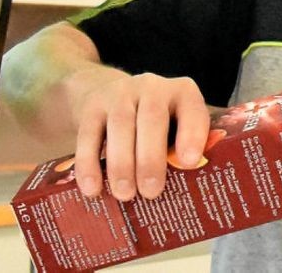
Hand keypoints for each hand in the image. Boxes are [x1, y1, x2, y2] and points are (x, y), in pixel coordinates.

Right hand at [71, 69, 208, 200]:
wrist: (113, 96)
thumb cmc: (158, 124)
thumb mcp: (177, 127)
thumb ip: (184, 149)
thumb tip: (189, 186)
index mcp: (183, 92)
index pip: (192, 109)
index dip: (192, 135)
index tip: (190, 163)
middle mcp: (153, 87)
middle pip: (152, 118)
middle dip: (151, 158)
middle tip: (151, 192)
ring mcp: (120, 93)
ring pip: (120, 125)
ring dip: (122, 164)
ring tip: (125, 194)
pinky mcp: (92, 106)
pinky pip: (88, 134)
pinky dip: (89, 163)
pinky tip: (92, 188)